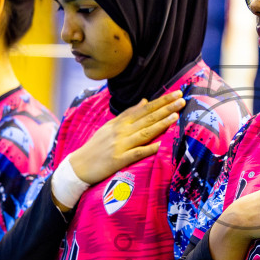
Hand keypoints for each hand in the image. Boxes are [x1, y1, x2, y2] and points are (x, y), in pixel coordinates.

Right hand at [61, 92, 185, 206]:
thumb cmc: (96, 146)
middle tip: (181, 99)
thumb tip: (144, 101)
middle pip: (147, 117)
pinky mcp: (118, 160)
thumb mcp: (110, 126)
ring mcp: (120, 145)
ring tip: (175, 115)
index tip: (176, 93)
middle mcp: (121, 131)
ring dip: (160, 123)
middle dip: (166, 108)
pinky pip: (137, 153)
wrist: (78, 165)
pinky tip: (161, 145)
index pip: (144, 108)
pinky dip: (149, 149)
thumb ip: (128, 114)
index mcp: (120, 122)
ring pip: (144, 132)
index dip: (161, 101)